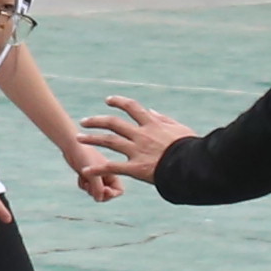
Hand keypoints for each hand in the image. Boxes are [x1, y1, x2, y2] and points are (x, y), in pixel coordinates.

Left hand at [79, 98, 194, 195]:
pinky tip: (85, 170)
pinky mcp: (135, 168)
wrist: (192, 166)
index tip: (108, 101)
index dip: (118, 102)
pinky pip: (113, 167)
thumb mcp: (179, 128)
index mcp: (152, 124)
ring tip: (78, 137)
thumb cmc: (191, 148)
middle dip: (97, 121)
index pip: (132, 107)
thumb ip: (163, 119)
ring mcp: (137, 151)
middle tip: (84, 121)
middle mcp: (141, 135)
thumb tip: (151, 111)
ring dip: (92, 138)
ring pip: (109, 141)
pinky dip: (98, 169)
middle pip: (114, 123)